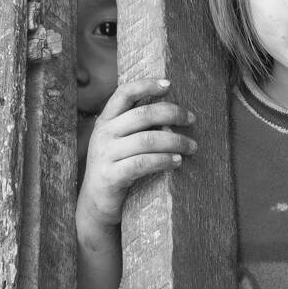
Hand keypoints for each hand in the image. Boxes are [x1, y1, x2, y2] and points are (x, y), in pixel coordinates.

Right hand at [76, 78, 196, 232]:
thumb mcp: (123, 142)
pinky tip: (178, 161)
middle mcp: (103, 134)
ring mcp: (104, 155)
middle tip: (192, 119)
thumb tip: (177, 113)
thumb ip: (140, 126)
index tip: (169, 83)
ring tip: (192, 146)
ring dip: (175, 141)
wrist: (96, 204)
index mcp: (107, 120)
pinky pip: (142, 163)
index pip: (124, 93)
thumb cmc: (118, 167)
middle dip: (172, 114)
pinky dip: (164, 160)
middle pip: (143, 115)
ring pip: (147, 140)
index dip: (146, 85)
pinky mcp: (110, 176)